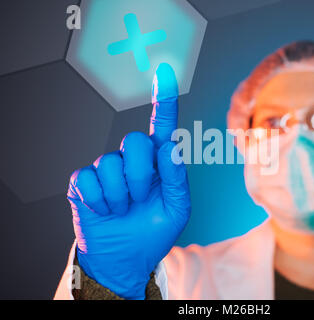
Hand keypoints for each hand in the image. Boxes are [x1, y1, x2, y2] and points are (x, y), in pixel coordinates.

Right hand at [67, 63, 189, 299]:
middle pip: (134, 142)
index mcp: (159, 163)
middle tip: (141, 198)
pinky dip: (100, 202)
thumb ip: (177, 178)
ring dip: (121, 195)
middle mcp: (132, 159)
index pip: (162, 126)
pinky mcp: (83, 182)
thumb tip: (172, 147)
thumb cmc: (154, 230)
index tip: (165, 72)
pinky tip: (106, 211)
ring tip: (124, 209)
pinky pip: (89, 180)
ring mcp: (106, 169)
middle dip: (140, 175)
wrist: (126, 257)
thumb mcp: (177, 208)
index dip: (164, 99)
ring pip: (110, 164)